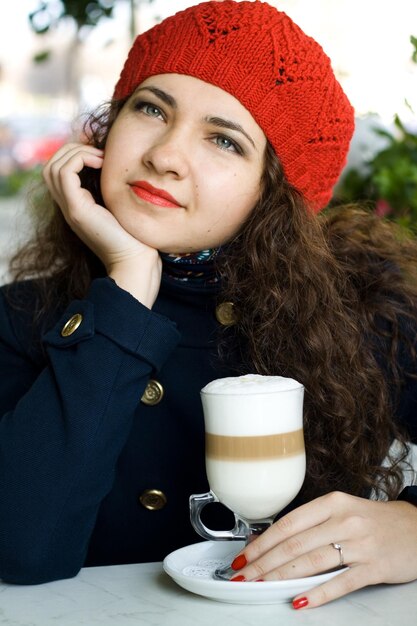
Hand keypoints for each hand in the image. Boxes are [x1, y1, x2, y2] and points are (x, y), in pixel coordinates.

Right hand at [43, 143, 160, 306]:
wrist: (136, 262)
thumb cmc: (136, 238)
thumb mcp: (121, 207)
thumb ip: (113, 191)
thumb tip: (117, 168)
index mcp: (77, 206)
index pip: (59, 171)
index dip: (75, 155)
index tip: (102, 156)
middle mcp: (68, 207)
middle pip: (51, 166)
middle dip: (72, 150)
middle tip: (100, 153)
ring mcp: (70, 208)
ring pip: (54, 166)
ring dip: (76, 152)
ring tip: (101, 157)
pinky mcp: (78, 209)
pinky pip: (65, 172)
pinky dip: (80, 159)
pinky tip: (102, 163)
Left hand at [229, 491, 416, 607]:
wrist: (415, 528)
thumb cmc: (372, 521)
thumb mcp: (341, 511)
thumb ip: (309, 524)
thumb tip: (270, 541)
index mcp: (332, 503)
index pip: (288, 524)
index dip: (262, 542)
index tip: (245, 556)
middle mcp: (344, 520)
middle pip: (294, 545)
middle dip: (263, 563)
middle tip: (244, 576)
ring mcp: (359, 544)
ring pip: (311, 562)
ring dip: (281, 577)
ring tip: (261, 585)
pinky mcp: (373, 567)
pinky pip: (340, 583)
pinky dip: (317, 593)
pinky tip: (300, 601)